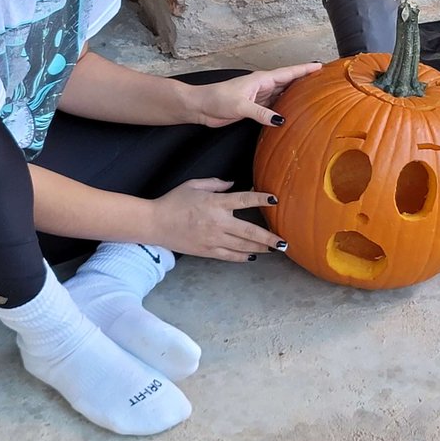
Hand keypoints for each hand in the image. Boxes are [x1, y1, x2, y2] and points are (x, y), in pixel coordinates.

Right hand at [150, 178, 286, 261]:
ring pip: (243, 246)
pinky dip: (243, 257)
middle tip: (284, 242)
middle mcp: (217, 222)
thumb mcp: (193, 185)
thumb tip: (232, 184)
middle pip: (249, 230)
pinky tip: (252, 256)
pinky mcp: (207, 251)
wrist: (155, 223)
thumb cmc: (173, 201)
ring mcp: (213, 239)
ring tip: (274, 249)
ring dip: (260, 248)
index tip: (275, 200)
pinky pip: (229, 256)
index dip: (260, 199)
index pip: (243, 199)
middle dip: (269, 237)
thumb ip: (215, 183)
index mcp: (215, 203)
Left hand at [189, 63, 321, 128]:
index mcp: (262, 80)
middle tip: (324, 81)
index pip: (288, 73)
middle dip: (305, 80)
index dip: (305, 69)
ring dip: (296, 94)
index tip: (321, 66)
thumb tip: (281, 120)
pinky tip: (293, 112)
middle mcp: (263, 86)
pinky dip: (285, 108)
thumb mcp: (241, 106)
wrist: (201, 107)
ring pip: (282, 94)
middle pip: (289, 82)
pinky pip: (274, 106)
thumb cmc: (217, 99)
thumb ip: (261, 113)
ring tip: (314, 96)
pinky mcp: (254, 107)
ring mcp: (259, 96)